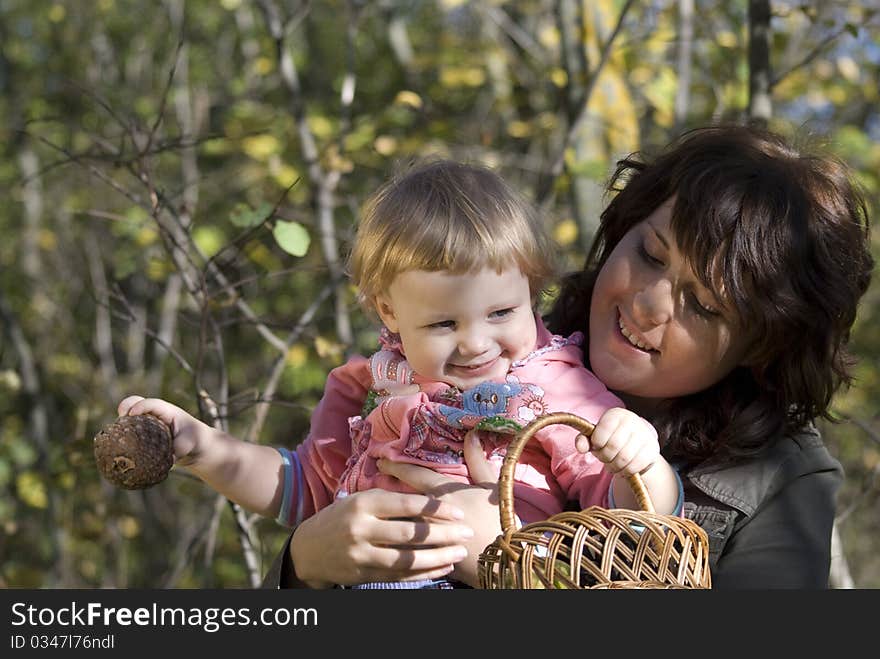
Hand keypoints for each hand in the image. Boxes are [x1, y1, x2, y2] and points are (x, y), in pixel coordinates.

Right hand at [117, 395, 210, 464]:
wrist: (197, 447)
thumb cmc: (195, 441)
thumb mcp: (189, 444)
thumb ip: (179, 449)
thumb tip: (168, 459)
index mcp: (168, 411)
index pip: (152, 404)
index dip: (140, 406)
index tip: (131, 415)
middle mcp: (156, 415)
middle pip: (137, 403)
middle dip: (126, 407)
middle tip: (120, 418)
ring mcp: (149, 423)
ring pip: (131, 415)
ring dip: (122, 420)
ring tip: (115, 431)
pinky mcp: (145, 433)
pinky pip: (131, 429)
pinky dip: (122, 432)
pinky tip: (116, 443)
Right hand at [289, 488, 473, 587]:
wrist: (308, 550)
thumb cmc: (341, 517)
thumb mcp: (360, 500)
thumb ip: (389, 499)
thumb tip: (428, 497)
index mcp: (363, 504)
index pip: (405, 504)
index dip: (434, 508)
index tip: (457, 511)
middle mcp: (361, 529)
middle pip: (409, 534)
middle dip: (442, 534)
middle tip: (466, 533)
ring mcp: (361, 555)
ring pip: (406, 559)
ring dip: (437, 558)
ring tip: (459, 553)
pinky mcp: (363, 575)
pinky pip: (399, 576)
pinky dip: (424, 574)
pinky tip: (442, 568)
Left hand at [376, 431, 501, 586]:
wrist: (505, 561)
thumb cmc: (499, 519)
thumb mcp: (491, 486)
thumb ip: (477, 461)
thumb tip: (471, 434)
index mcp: (443, 493)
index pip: (414, 476)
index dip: (396, 466)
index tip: (381, 460)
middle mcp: (428, 514)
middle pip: (400, 500)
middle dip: (385, 491)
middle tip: (370, 484)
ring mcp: (426, 538)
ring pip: (399, 524)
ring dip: (386, 517)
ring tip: (373, 511)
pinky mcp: (427, 559)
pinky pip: (405, 548)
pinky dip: (395, 542)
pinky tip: (386, 539)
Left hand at [581, 407, 659, 476]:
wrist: (636, 443)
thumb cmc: (610, 438)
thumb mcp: (596, 436)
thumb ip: (584, 440)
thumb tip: (580, 447)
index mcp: (616, 414)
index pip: (602, 431)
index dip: (596, 444)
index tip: (597, 446)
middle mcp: (632, 421)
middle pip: (613, 446)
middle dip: (605, 457)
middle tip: (604, 459)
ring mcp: (645, 435)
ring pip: (625, 458)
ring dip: (614, 467)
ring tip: (612, 466)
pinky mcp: (652, 449)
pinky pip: (635, 466)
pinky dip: (625, 472)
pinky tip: (622, 469)